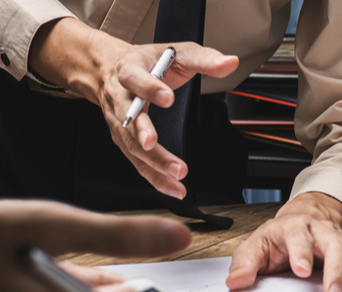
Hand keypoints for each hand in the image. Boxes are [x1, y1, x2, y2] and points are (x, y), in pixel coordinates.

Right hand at [28, 18, 239, 198]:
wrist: (111, 69)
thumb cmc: (149, 61)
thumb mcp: (178, 52)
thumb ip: (204, 58)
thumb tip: (230, 63)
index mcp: (129, 70)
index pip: (136, 79)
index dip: (150, 88)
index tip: (166, 98)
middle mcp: (119, 97)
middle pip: (128, 117)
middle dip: (142, 132)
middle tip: (154, 144)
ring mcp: (119, 121)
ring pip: (131, 145)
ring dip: (153, 162)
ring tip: (176, 175)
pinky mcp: (123, 139)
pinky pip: (137, 161)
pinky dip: (154, 177)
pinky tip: (173, 188)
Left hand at [226, 193, 341, 291]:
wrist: (301, 222)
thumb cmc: (278, 239)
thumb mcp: (255, 247)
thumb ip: (245, 264)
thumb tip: (236, 282)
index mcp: (294, 228)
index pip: (299, 236)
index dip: (302, 252)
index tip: (303, 272)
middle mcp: (323, 231)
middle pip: (335, 243)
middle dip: (337, 270)